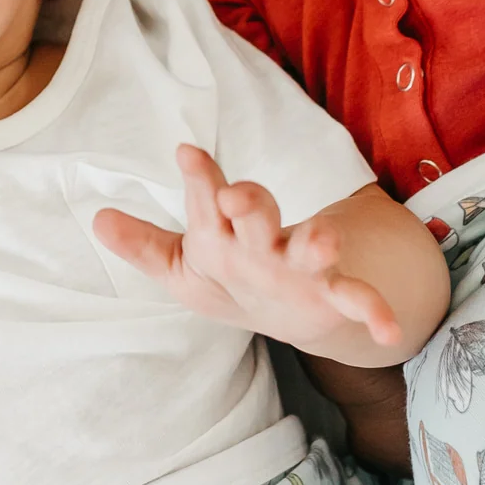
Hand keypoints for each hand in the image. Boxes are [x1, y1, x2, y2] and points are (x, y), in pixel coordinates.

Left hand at [93, 146, 405, 350]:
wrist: (291, 310)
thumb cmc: (230, 275)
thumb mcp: (183, 265)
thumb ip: (144, 245)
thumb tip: (97, 218)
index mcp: (224, 229)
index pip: (209, 199)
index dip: (199, 177)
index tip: (185, 152)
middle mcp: (264, 239)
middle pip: (258, 213)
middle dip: (251, 202)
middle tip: (238, 194)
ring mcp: (302, 265)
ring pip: (311, 247)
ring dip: (318, 243)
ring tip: (326, 240)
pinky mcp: (331, 294)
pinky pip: (356, 300)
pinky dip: (375, 312)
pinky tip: (387, 333)